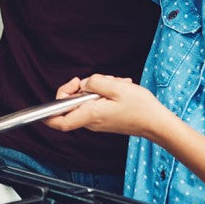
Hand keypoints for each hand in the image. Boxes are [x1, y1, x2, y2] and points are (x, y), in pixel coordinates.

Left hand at [46, 74, 168, 138]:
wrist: (157, 123)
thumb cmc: (140, 108)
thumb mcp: (116, 87)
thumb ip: (94, 82)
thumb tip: (83, 84)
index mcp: (91, 114)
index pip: (60, 121)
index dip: (48, 113)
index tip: (51, 99)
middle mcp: (91, 121)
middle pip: (72, 104)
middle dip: (80, 87)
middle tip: (96, 80)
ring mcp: (98, 121)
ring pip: (85, 101)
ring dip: (96, 88)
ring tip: (114, 84)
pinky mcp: (104, 119)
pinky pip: (95, 103)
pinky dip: (104, 93)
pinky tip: (117, 89)